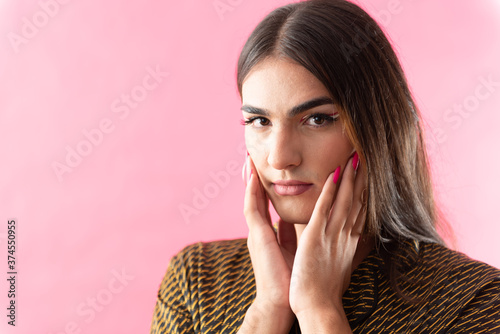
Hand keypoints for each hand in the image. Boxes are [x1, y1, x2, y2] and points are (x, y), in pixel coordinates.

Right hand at [240, 154, 296, 332]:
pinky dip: (252, 192)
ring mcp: (256, 232)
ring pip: (251, 199)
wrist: (282, 300)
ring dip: (250, 178)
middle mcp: (260, 229)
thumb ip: (290, 232)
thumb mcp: (292, 248)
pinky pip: (252, 209)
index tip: (263, 167)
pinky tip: (253, 177)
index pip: (265, 202)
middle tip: (251, 156)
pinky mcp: (257, 237)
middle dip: (253, 177)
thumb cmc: (289, 277)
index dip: (264, 184)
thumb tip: (296, 219)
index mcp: (269, 232)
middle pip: (255, 197)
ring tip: (249, 159)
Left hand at [289, 153, 367, 329]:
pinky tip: (334, 176)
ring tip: (354, 157)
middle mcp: (345, 235)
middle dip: (362, 178)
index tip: (369, 172)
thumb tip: (353, 240)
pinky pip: (324, 211)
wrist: (318, 306)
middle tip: (365, 156)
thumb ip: (347, 248)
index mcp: (349, 240)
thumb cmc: (326, 288)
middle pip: (358, 201)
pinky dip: (330, 193)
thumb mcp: (342, 264)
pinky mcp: (315, 238)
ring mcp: (331, 235)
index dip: (366, 190)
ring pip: (344, 201)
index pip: (360, 209)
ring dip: (350, 179)